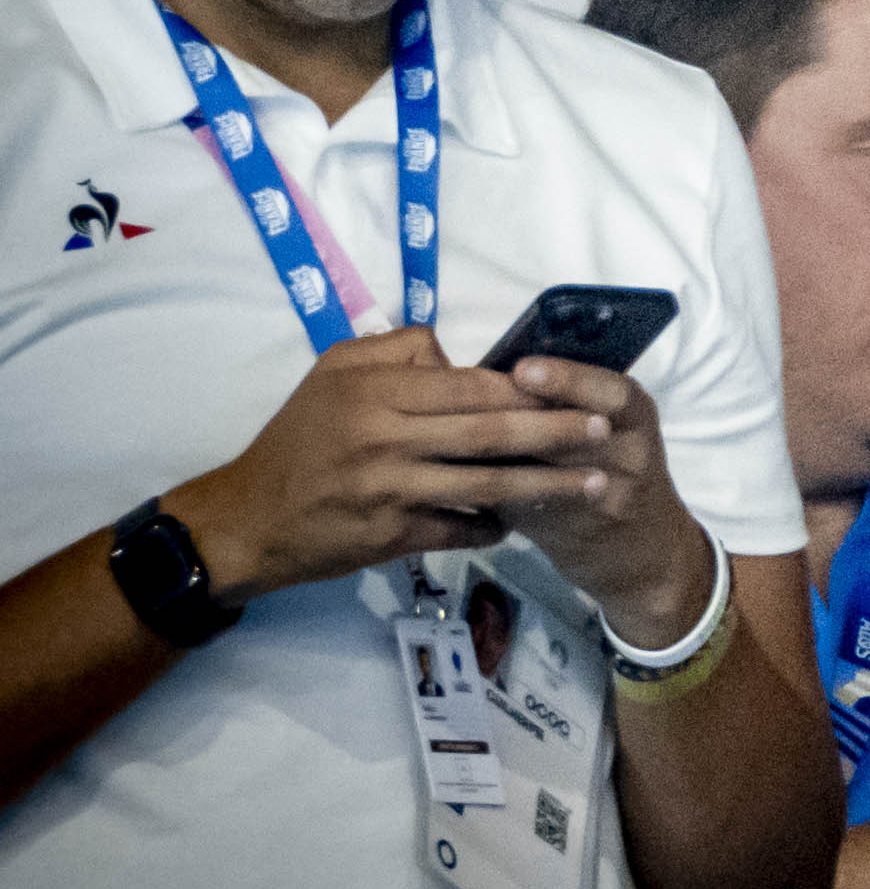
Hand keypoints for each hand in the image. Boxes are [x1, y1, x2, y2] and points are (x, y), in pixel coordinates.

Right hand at [179, 331, 696, 617]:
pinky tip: (526, 521)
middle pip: (487, 433)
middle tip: (603, 431)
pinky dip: (494, 526)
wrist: (246, 521)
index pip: (469, 386)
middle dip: (553, 433)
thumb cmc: (297, 437)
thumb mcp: (334, 370)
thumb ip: (399, 349)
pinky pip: (456, 529)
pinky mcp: (389, 538)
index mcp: (378, 392)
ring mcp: (390, 493)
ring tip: (591, 483)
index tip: (574, 387)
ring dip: (542, 486)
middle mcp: (386, 440)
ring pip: (482, 486)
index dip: (526, 390)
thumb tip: (459, 352)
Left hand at [489, 357, 716, 639]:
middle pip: (579, 433)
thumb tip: (492, 372)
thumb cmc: (615, 467)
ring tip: (460, 440)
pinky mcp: (581, 534)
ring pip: (552, 476)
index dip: (568, 379)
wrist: (644, 547)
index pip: (611, 391)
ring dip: (505, 459)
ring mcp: (610, 498)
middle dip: (525, 418)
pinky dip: (500, 497)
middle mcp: (633, 454)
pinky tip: (468, 484)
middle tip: (475, 403)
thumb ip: (566, 401)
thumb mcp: (613, 426)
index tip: (522, 368)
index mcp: (637, 415)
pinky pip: (534, 511)